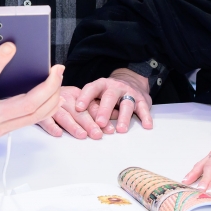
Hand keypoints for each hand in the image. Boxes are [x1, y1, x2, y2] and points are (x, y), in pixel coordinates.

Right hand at [0, 42, 63, 163]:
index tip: (11, 47)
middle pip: (27, 104)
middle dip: (47, 86)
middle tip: (56, 69)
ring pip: (34, 115)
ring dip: (52, 98)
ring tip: (58, 79)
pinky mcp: (3, 132)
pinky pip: (30, 121)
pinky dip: (45, 110)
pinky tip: (53, 98)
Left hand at [36, 69, 152, 138]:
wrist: (131, 80)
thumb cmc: (107, 92)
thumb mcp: (95, 93)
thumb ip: (84, 101)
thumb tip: (64, 113)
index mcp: (101, 84)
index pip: (91, 88)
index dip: (84, 97)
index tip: (77, 108)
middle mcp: (115, 87)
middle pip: (110, 97)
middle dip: (105, 110)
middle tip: (99, 123)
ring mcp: (129, 93)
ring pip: (127, 103)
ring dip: (124, 117)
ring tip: (120, 129)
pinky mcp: (142, 100)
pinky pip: (144, 108)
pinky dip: (146, 117)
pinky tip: (146, 126)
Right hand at [36, 86, 107, 138]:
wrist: (41, 88)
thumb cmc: (64, 99)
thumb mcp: (80, 99)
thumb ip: (95, 108)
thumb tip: (116, 115)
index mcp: (76, 95)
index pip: (89, 106)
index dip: (99, 117)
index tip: (108, 128)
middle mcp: (64, 99)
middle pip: (78, 112)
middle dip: (88, 123)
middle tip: (97, 134)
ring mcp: (52, 105)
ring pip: (63, 116)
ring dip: (73, 126)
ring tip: (82, 135)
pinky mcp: (40, 112)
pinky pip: (45, 119)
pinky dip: (51, 126)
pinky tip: (58, 133)